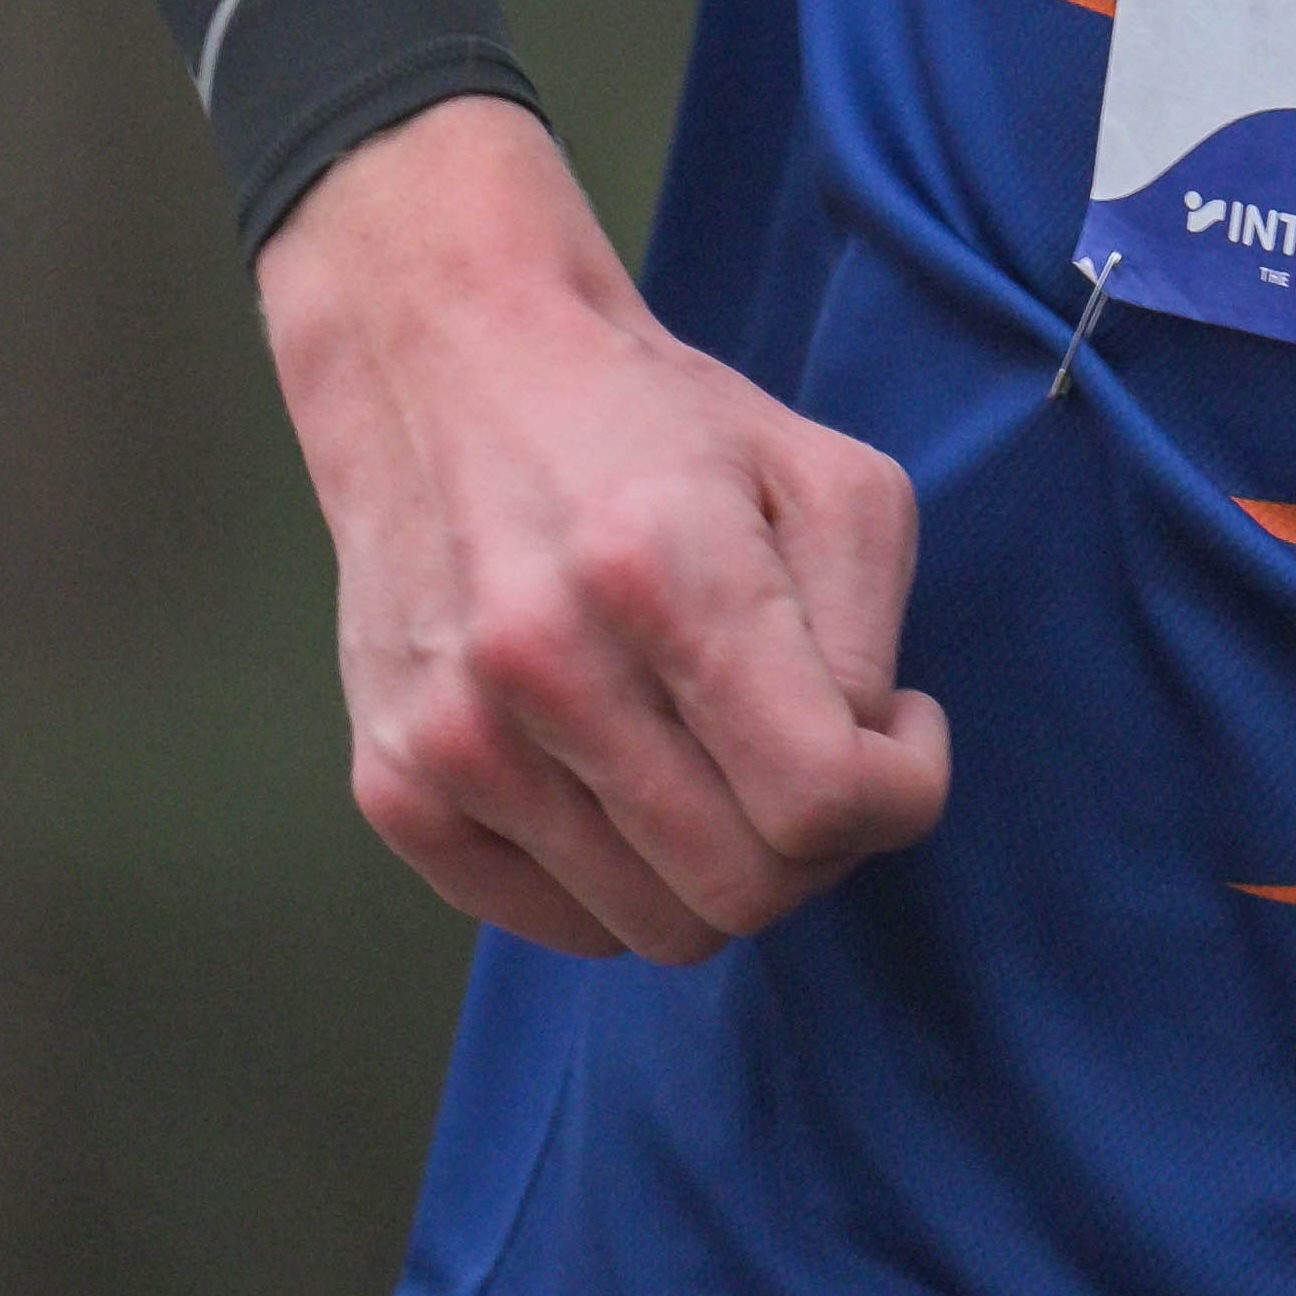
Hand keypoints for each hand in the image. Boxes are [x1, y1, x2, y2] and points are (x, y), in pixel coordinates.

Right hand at [255, 95, 951, 962]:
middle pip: (743, 892)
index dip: (901, 790)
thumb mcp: (827, 475)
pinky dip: (629, 880)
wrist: (450, 364)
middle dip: (823, 846)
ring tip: (725, 753)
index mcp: (661, 569)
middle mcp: (538, 665)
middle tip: (822, 752)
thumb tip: (858, 778)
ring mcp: (452, 740)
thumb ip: (868, 641)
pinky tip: (638, 774)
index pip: (820, 799)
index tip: (902, 727)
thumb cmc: (665, 423)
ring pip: (655, 931)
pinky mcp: (393, 788)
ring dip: (725, 863)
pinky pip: (562, 926)